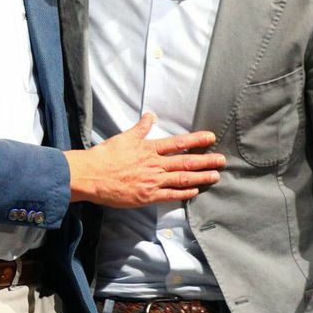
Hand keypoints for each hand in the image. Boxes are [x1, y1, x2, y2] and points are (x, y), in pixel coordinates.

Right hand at [66, 113, 224, 206]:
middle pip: (186, 162)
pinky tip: (195, 191)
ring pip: (182, 179)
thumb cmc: (105, 156)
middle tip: (222, 160)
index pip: (178, 143)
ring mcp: (152, 182)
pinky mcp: (147, 196)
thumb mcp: (124, 137)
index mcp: (149, 149)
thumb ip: (141, 128)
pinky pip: (170, 195)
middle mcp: (154, 165)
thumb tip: (150, 115)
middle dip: (206, 161)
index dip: (196, 140)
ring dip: (201, 177)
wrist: (91, 176)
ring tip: (215, 176)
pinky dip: (184, 193)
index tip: (210, 138)